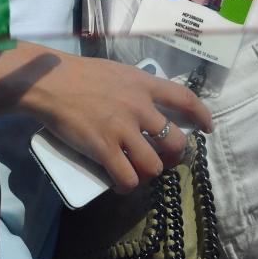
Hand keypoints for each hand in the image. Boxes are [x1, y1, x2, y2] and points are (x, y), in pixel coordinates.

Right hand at [26, 52, 213, 190]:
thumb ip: (136, 88)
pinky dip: (126, 186)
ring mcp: (123, 130)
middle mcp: (140, 108)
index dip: (202, 115)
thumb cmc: (79, 74)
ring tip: (137, 172)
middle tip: (162, 160)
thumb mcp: (118, 72)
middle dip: (174, 157)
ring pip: (153, 166)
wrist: (51, 82)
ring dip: (148, 174)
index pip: (185, 98)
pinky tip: (119, 184)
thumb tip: (146, 104)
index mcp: (144, 85)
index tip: (207, 128)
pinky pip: (127, 178)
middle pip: (175, 142)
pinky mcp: (104, 149)